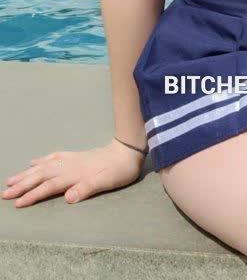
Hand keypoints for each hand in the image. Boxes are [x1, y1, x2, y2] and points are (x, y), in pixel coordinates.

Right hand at [1, 138, 145, 207]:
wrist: (128, 150)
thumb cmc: (119, 170)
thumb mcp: (106, 181)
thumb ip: (87, 188)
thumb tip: (67, 198)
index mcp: (74, 174)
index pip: (48, 186)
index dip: (33, 195)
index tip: (17, 204)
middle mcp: (69, 166)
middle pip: (41, 175)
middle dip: (22, 185)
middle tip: (5, 193)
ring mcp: (71, 159)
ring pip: (44, 166)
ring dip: (27, 174)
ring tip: (12, 180)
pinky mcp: (76, 156)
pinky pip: (53, 157)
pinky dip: (42, 161)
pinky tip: (34, 163)